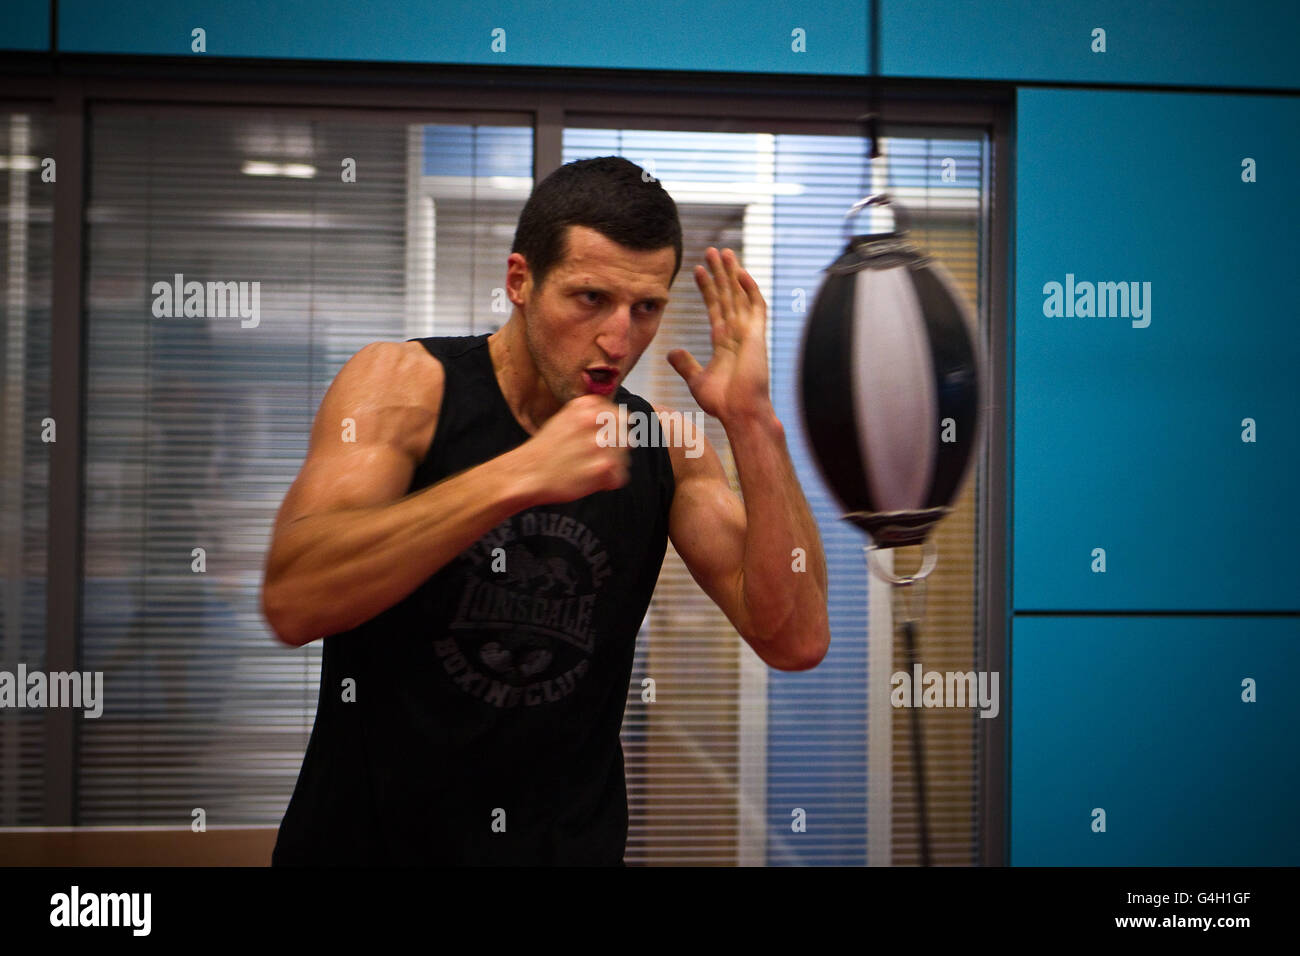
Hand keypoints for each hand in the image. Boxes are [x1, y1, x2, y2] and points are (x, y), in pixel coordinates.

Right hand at [514, 395, 629, 504]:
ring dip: (612, 466)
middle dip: (616, 449)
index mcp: (587, 405)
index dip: (613, 432)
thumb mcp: (567, 418)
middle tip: (594, 458)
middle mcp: (596, 420)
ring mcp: (601, 443)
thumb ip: (595, 416)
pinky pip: (620, 477)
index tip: (602, 440)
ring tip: (588, 469)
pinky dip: (607, 482)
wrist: (525, 473)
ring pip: (625, 457)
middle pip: (627, 436)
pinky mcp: (604, 467)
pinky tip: (588, 480)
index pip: (621, 416)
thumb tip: (626, 421)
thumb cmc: (546, 449)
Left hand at [667, 247, 770, 422]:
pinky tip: (740, 272)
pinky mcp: (757, 335)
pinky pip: (756, 307)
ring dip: (732, 273)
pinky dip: (750, 289)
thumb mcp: (697, 379)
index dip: (706, 288)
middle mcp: (737, 333)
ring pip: (739, 295)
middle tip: (711, 250)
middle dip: (720, 273)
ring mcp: (748, 333)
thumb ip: (685, 364)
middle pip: (727, 295)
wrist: (739, 413)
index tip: (697, 270)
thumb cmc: (723, 403)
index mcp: (724, 341)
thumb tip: (671, 352)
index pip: (714, 307)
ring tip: (723, 252)